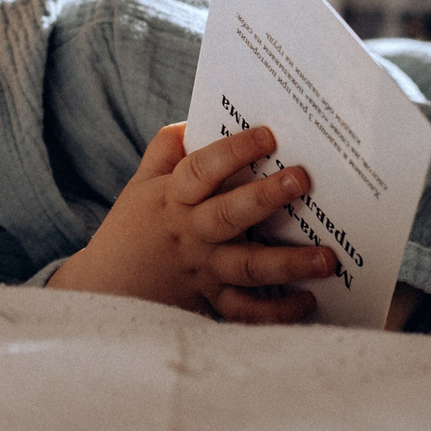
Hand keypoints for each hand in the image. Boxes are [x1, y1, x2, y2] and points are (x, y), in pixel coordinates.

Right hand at [50, 123, 338, 322]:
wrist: (103, 292)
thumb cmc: (130, 231)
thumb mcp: (140, 186)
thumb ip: (165, 151)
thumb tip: (194, 119)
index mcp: (172, 198)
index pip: (201, 169)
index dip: (234, 151)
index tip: (268, 135)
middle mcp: (190, 234)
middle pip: (229, 215)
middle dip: (267, 197)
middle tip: (302, 180)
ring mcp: (203, 270)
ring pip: (247, 267)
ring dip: (288, 262)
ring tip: (326, 258)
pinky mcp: (210, 302)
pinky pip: (246, 310)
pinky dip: (277, 311)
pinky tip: (309, 300)